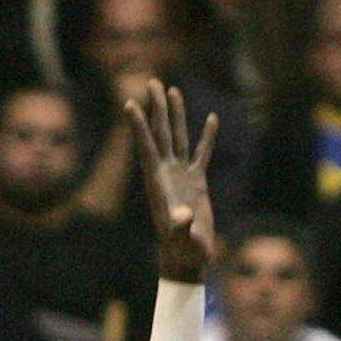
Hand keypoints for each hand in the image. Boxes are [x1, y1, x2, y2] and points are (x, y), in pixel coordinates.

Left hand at [126, 80, 217, 281]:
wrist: (188, 258)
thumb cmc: (183, 252)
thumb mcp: (182, 240)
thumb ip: (181, 227)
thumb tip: (183, 215)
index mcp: (158, 183)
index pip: (147, 149)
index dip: (139, 127)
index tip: (131, 103)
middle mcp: (166, 174)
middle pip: (160, 134)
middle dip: (156, 108)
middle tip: (152, 81)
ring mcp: (181, 176)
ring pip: (177, 138)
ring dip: (175, 114)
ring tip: (172, 90)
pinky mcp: (196, 182)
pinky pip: (202, 154)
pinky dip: (206, 137)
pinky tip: (210, 119)